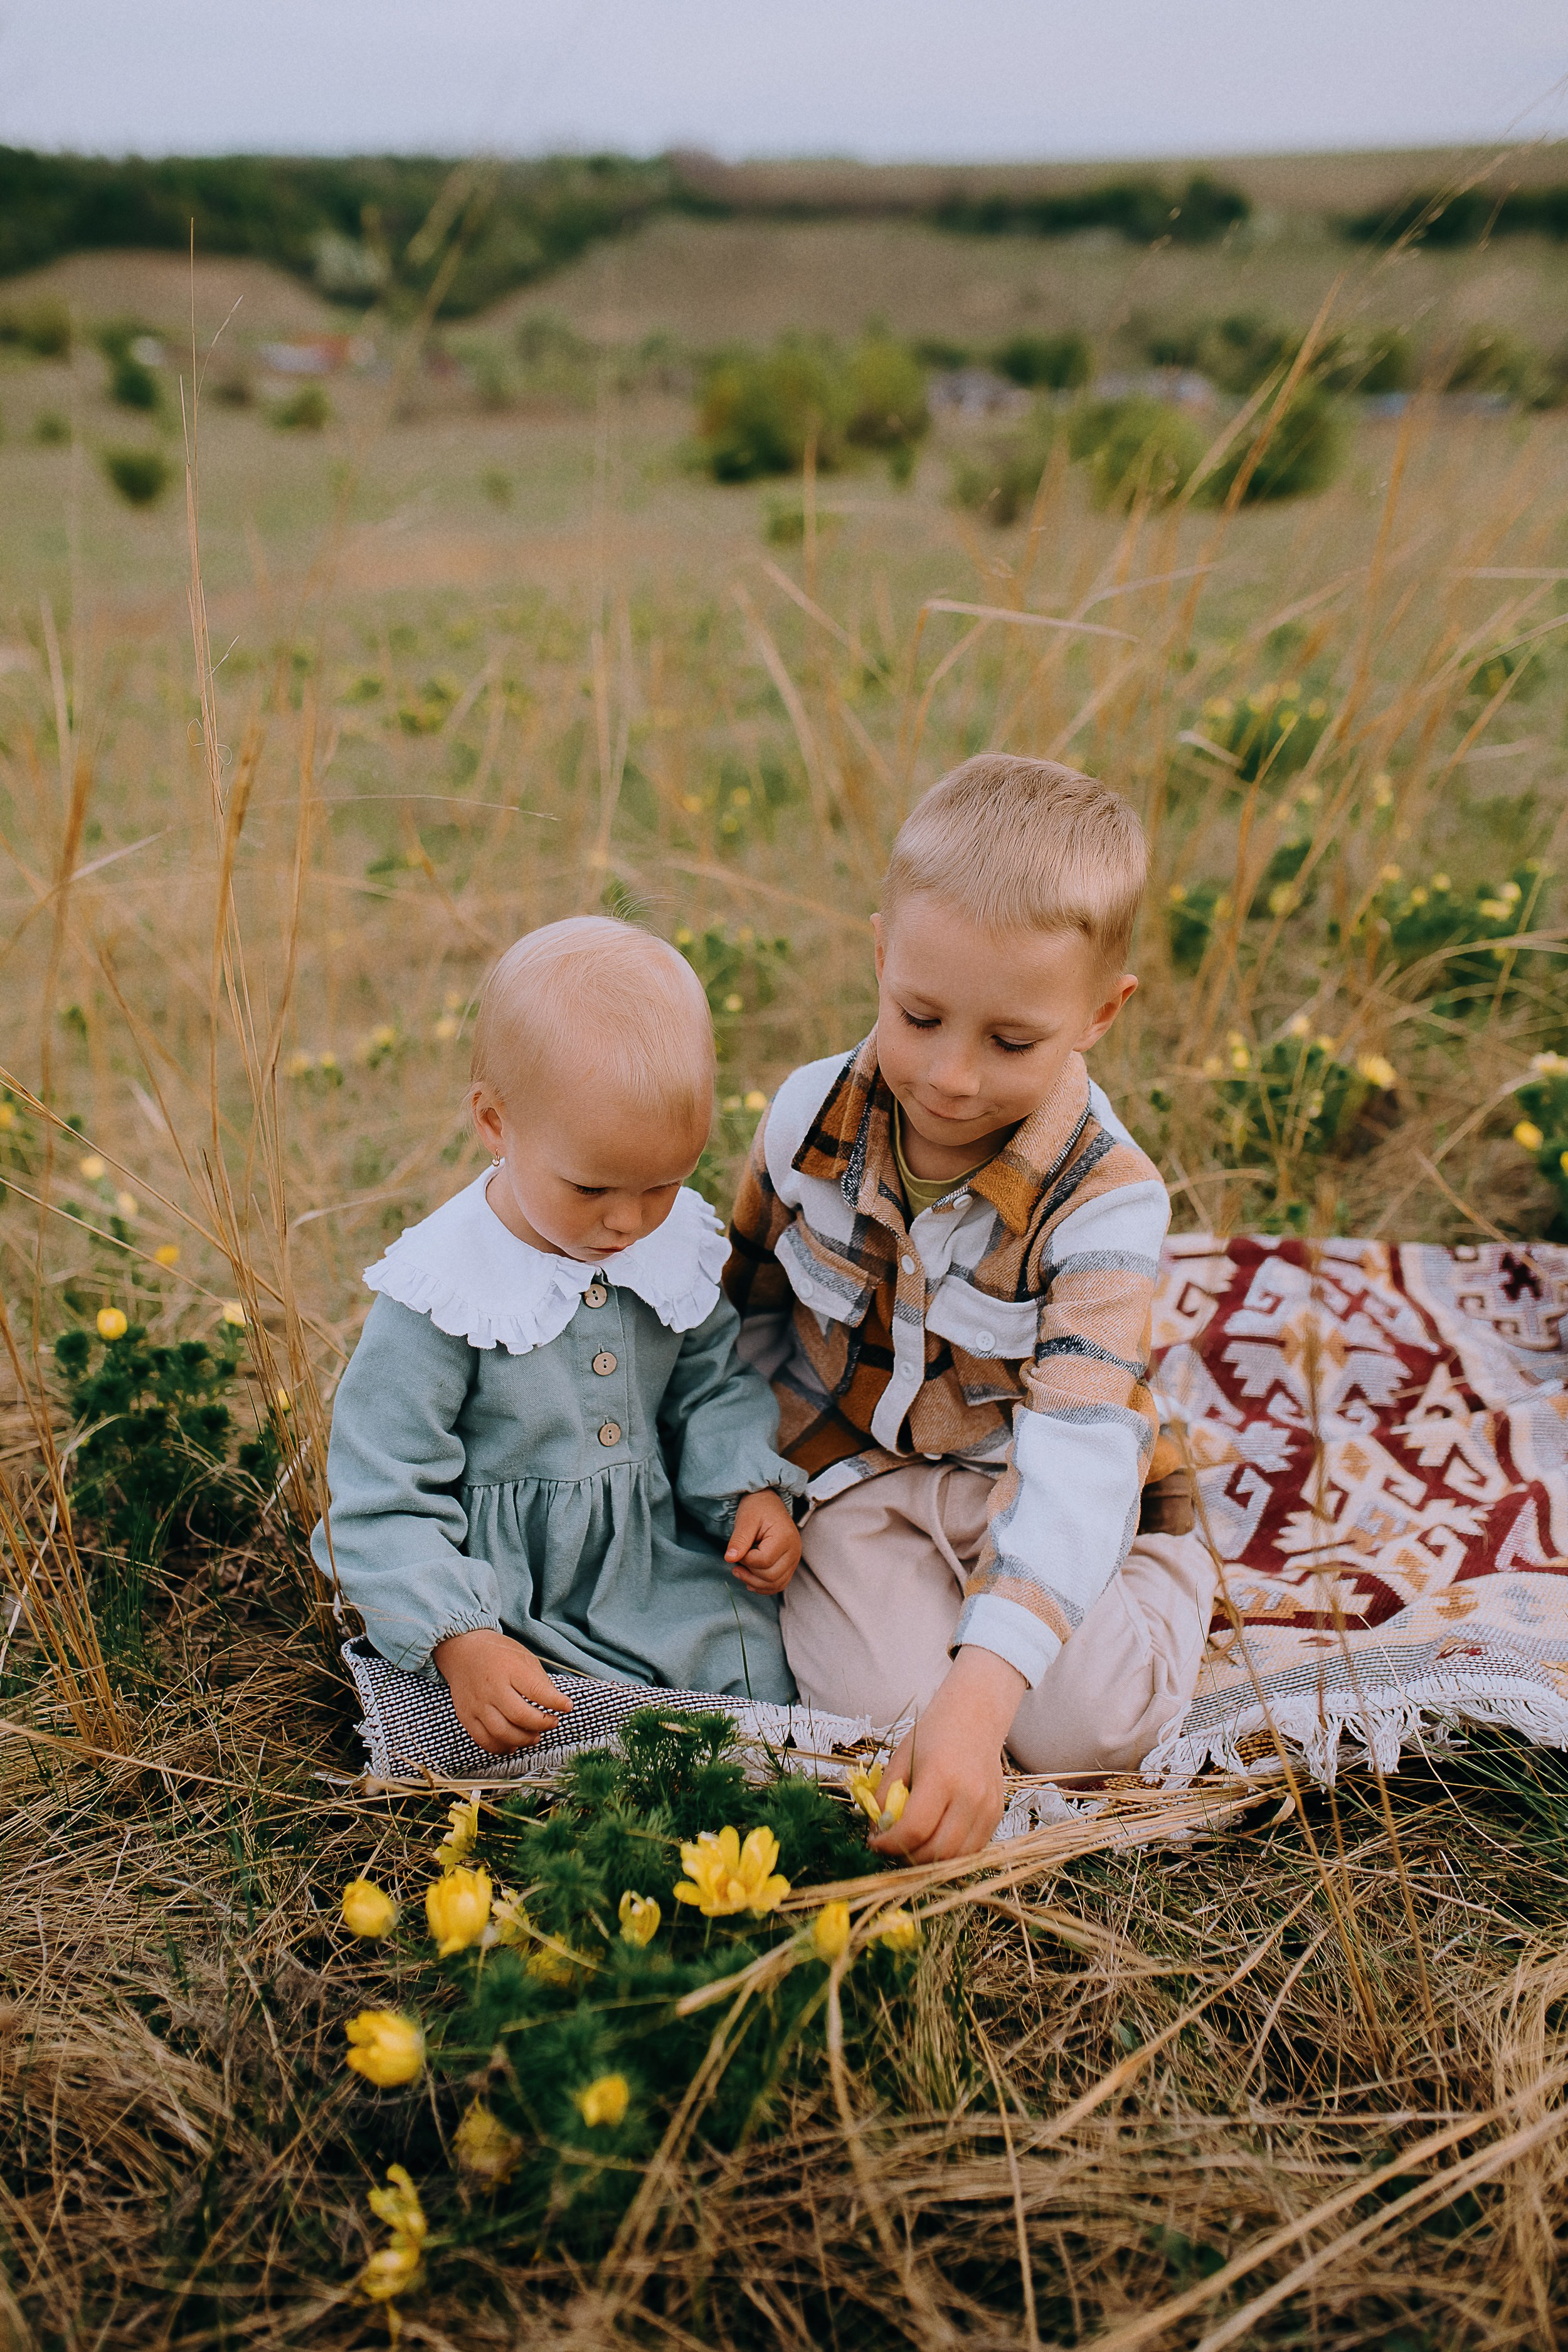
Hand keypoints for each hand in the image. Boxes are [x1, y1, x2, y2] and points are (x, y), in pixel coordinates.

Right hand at [432, 1628, 571, 1754]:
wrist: (463, 1651)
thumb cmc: (498, 1654)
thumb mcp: (524, 1657)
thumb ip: (539, 1681)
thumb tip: (556, 1705)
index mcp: (509, 1669)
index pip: (537, 1690)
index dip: (556, 1702)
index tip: (567, 1706)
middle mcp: (492, 1688)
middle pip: (520, 1716)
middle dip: (542, 1724)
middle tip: (552, 1723)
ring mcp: (477, 1704)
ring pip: (502, 1733)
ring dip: (524, 1740)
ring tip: (535, 1736)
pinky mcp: (466, 1716)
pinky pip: (484, 1740)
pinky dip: (502, 1747)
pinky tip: (514, 1743)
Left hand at [724, 1488, 801, 1593]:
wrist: (768, 1503)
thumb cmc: (757, 1508)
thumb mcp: (745, 1519)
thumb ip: (739, 1540)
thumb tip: (729, 1559)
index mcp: (785, 1537)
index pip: (764, 1561)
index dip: (746, 1560)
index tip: (738, 1550)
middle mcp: (794, 1551)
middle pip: (771, 1576)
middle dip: (750, 1574)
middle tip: (736, 1563)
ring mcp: (793, 1560)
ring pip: (776, 1584)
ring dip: (755, 1583)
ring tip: (739, 1572)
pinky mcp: (789, 1565)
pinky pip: (779, 1584)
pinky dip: (763, 1586)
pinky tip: (750, 1580)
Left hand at [870, 1646, 1025, 1863]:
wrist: (975, 1718)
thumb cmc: (934, 1735)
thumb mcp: (900, 1759)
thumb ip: (885, 1796)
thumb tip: (877, 1831)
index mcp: (941, 1777)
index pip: (914, 1829)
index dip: (889, 1844)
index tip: (874, 1843)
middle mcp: (970, 1796)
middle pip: (937, 1851)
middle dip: (907, 1858)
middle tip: (890, 1849)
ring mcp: (987, 1808)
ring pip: (956, 1857)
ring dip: (928, 1862)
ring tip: (910, 1847)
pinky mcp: (996, 1815)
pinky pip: (971, 1850)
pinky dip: (949, 1854)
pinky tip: (933, 1841)